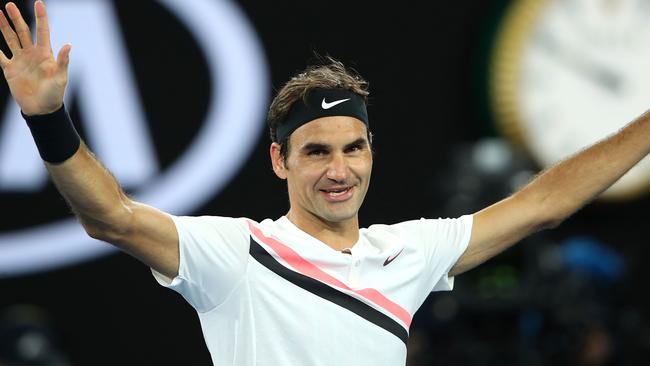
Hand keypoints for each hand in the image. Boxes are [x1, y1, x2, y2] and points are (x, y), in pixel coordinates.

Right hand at [0, 1, 70, 115]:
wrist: (41, 109)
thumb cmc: (54, 94)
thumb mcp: (61, 77)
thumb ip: (63, 61)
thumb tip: (68, 44)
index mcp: (45, 54)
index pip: (43, 32)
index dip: (41, 18)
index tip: (39, 3)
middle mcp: (32, 54)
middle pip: (23, 32)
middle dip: (16, 18)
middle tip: (9, 5)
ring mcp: (20, 61)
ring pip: (10, 39)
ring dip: (4, 27)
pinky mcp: (10, 70)